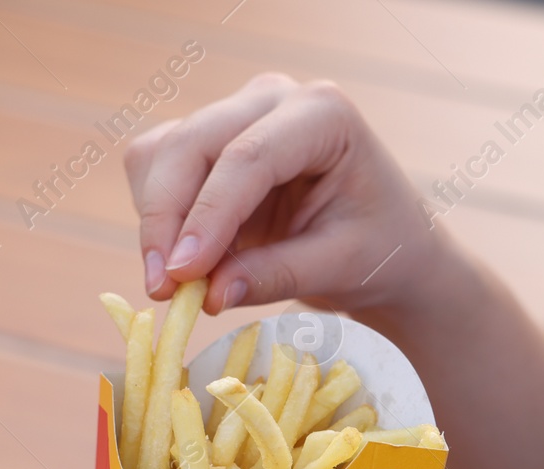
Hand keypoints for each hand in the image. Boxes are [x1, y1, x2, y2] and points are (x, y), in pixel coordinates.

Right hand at [124, 74, 455, 316]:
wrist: (386, 242)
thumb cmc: (380, 248)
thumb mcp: (341, 266)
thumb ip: (277, 276)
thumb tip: (208, 295)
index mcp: (323, 114)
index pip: (248, 157)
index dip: (208, 217)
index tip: (182, 275)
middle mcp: (273, 99)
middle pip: (191, 145)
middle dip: (166, 220)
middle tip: (161, 290)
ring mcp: (236, 113)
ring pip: (162, 154)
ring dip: (157, 221)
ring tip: (177, 287)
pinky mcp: (208, 141)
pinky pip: (157, 167)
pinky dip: (159, 218)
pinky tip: (188, 261)